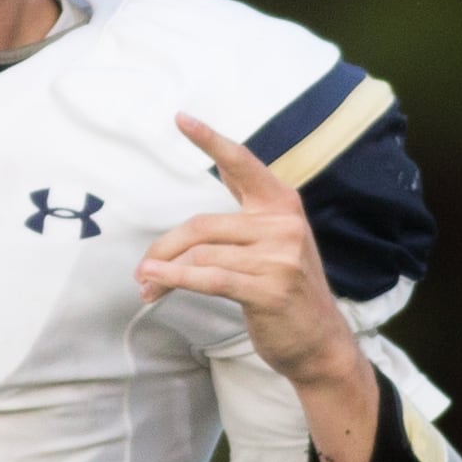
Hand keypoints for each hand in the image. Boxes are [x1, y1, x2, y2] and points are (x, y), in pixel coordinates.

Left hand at [138, 115, 368, 393]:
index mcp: (282, 205)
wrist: (320, 343)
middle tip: (141, 269)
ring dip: (165, 272)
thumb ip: (239, 224)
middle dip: (164, 248)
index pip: (242, 165)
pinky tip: (157, 283)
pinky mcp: (269, 288)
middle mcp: (284, 225)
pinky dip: (177, 280)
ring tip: (147, 286)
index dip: (211, 141)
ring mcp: (280, 257)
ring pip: (200, 254)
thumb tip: (189, 224)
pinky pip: (210, 278)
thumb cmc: (283, 291)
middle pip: (201, 225)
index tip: (181, 118)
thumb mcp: (272, 247)